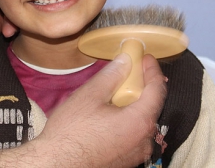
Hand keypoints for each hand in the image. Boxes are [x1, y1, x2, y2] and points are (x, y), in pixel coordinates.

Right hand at [33, 53, 166, 167]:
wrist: (56, 164)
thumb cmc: (71, 132)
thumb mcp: (89, 96)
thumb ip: (111, 75)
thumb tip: (125, 61)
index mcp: (140, 122)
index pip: (158, 90)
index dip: (153, 70)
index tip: (146, 58)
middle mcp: (145, 140)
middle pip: (150, 106)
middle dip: (141, 88)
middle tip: (127, 73)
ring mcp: (136, 154)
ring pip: (141, 122)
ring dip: (132, 106)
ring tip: (112, 96)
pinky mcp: (125, 162)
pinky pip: (133, 135)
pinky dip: (126, 121)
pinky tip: (107, 117)